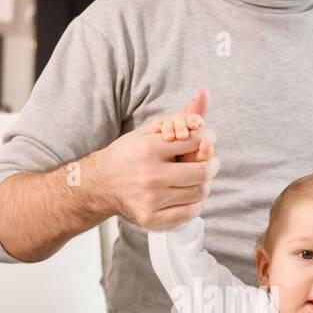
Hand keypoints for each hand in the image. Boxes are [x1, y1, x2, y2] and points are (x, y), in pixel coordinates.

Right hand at [98, 85, 218, 229]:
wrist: (100, 184)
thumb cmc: (130, 154)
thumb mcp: (150, 131)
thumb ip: (180, 116)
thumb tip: (205, 92)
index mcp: (148, 149)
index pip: (196, 141)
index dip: (208, 138)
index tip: (205, 140)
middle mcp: (150, 175)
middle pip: (202, 171)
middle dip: (212, 164)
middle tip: (208, 162)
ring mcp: (151, 200)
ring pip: (199, 192)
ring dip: (204, 183)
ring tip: (195, 177)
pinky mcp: (152, 219)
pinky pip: (190, 212)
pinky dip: (195, 203)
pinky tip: (187, 194)